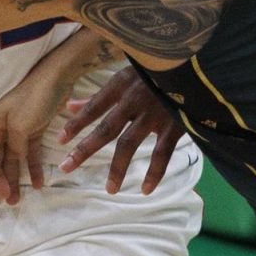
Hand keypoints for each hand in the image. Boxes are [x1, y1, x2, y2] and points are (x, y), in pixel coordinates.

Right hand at [0, 63, 69, 205]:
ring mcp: (18, 130)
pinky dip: (34, 167)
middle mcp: (2, 129)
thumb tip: (12, 162)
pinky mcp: (34, 130)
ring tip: (16, 201)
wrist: (57, 77)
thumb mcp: (20, 126)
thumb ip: (14, 147)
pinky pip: (30, 153)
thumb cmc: (34, 99)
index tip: (1, 195)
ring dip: (15, 179)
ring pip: (14, 160)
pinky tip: (39, 183)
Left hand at [59, 67, 182, 193]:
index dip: (76, 123)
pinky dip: (154, 173)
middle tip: (66, 167)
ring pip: (130, 145)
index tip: (60, 140)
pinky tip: (145, 189)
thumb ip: (99, 93)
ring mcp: (154, 114)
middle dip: (84, 149)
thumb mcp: (127, 73)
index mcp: (122, 84)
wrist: (196, 66)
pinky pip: (162, 154)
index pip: (94, 106)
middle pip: (105, 129)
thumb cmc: (156, 68)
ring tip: (109, 189)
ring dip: (117, 168)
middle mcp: (134, 100)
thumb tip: (70, 105)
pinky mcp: (174, 125)